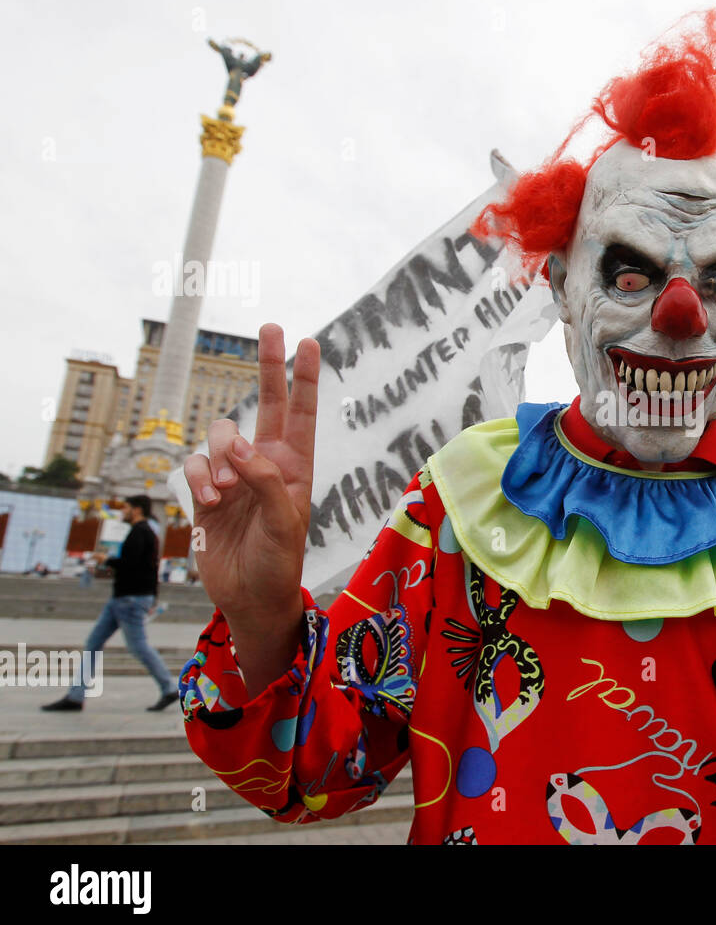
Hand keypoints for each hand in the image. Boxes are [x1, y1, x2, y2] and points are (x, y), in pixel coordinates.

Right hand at [182, 323, 319, 694]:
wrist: (249, 598)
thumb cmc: (278, 562)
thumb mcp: (283, 521)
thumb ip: (266, 479)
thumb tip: (241, 444)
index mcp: (296, 467)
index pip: (302, 413)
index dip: (305, 378)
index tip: (309, 341)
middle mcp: (266, 463)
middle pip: (265, 404)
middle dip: (268, 366)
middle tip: (270, 327)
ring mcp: (235, 475)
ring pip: (220, 436)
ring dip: (220, 456)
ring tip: (226, 492)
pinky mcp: (206, 492)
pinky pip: (196, 465)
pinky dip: (200, 478)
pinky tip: (210, 501)